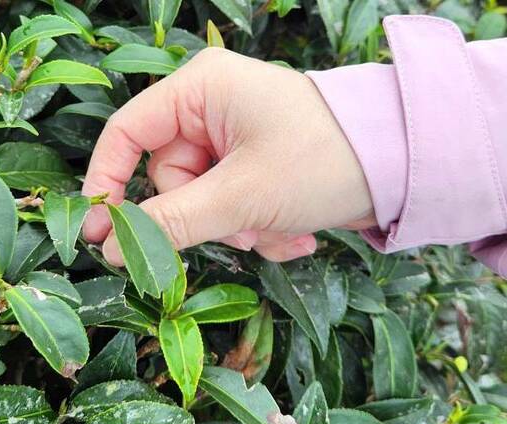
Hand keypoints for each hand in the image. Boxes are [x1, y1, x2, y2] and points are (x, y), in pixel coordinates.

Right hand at [82, 47, 375, 263]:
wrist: (406, 167)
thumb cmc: (324, 159)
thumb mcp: (240, 195)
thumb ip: (170, 223)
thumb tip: (109, 251)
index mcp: (200, 89)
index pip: (125, 134)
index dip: (107, 185)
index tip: (100, 236)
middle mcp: (211, 107)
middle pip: (167, 178)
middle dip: (205, 216)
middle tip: (242, 228)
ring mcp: (233, 137)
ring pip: (201, 201)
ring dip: (237, 228)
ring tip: (278, 229)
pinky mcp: (254, 164)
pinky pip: (229, 205)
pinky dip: (255, 227)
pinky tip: (293, 233)